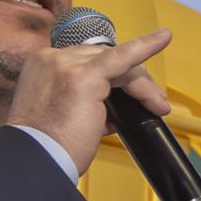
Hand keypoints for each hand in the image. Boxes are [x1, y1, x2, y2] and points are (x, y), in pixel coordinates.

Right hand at [7, 28, 172, 173]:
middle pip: (106, 59)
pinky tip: (164, 38)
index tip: (127, 93)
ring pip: (119, 64)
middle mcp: (53, 59)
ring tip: (158, 105)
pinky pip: (123, 56)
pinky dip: (146, 46)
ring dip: (142, 85)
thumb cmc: (48, 148)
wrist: (36, 162)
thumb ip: (83, 101)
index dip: (112, 78)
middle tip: (152, 103)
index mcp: (44, 66)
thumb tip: (111, 110)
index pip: (88, 61)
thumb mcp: (60, 115)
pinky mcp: (85, 76)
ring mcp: (67, 64)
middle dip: (133, 81)